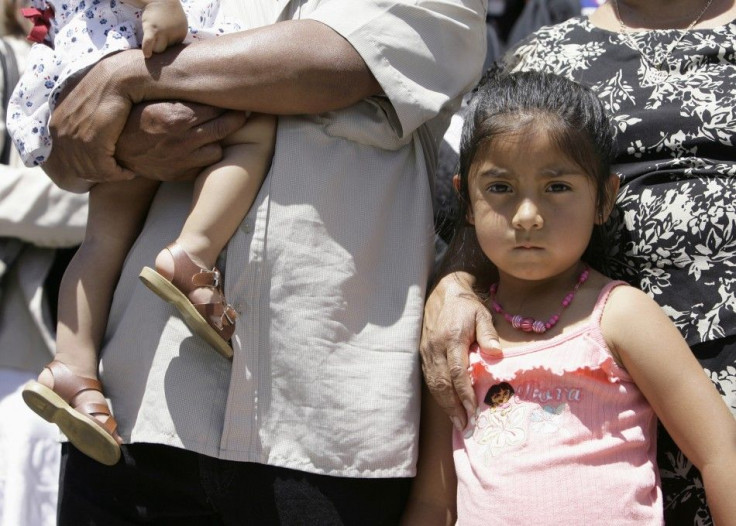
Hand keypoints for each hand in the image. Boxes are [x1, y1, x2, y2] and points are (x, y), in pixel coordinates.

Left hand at [44, 51, 137, 189]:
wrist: (116, 78)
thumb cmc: (106, 89)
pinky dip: (118, 174)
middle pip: (77, 167)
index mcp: (56, 123)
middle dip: (98, 175)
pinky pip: (104, 168)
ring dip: (110, 175)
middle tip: (116, 174)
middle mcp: (60, 130)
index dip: (85, 168)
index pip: (65, 158)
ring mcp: (75, 136)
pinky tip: (129, 171)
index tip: (103, 169)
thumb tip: (82, 133)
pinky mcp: (93, 140)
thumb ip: (78, 120)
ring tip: (124, 172)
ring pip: (91, 170)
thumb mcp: (85, 105)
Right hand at [115, 102, 246, 180]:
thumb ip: (177, 92)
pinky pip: (206, 165)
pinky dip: (207, 156)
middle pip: (225, 126)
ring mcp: (183, 160)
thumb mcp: (151, 98)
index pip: (216, 106)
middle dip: (235, 117)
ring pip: (219, 148)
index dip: (225, 100)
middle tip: (239, 111)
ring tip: (217, 130)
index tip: (230, 96)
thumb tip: (202, 75)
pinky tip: (202, 147)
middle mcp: (183, 140)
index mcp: (177, 117)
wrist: (113, 149)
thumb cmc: (132, 117)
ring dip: (219, 139)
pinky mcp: (181, 174)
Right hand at [140, 0, 187, 57]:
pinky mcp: (151, 28)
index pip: (175, 48)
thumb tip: (174, 54)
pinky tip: (147, 55)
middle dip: (163, 47)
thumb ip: (178, 36)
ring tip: (152, 42)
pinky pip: (149, 42)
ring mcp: (162, 31)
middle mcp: (174, 33)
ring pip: (158, 49)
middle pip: (168, 50)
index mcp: (182, 32)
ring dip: (154, 48)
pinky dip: (147, 49)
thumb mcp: (180, 23)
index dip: (169, 46)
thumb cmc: (169, 12)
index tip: (165, 42)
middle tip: (158, 41)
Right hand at [420, 272, 500, 431]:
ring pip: (434, 384)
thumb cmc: (465, 306)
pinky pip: (429, 378)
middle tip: (464, 425)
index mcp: (452, 339)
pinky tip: (447, 405)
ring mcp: (426, 351)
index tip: (473, 410)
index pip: (457, 372)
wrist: (442, 293)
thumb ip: (488, 334)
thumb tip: (496, 353)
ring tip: (457, 421)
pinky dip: (438, 395)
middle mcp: (435, 347)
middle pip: (442, 383)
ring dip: (445, 404)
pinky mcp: (423, 353)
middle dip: (453, 407)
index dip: (465, 393)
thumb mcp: (481, 314)